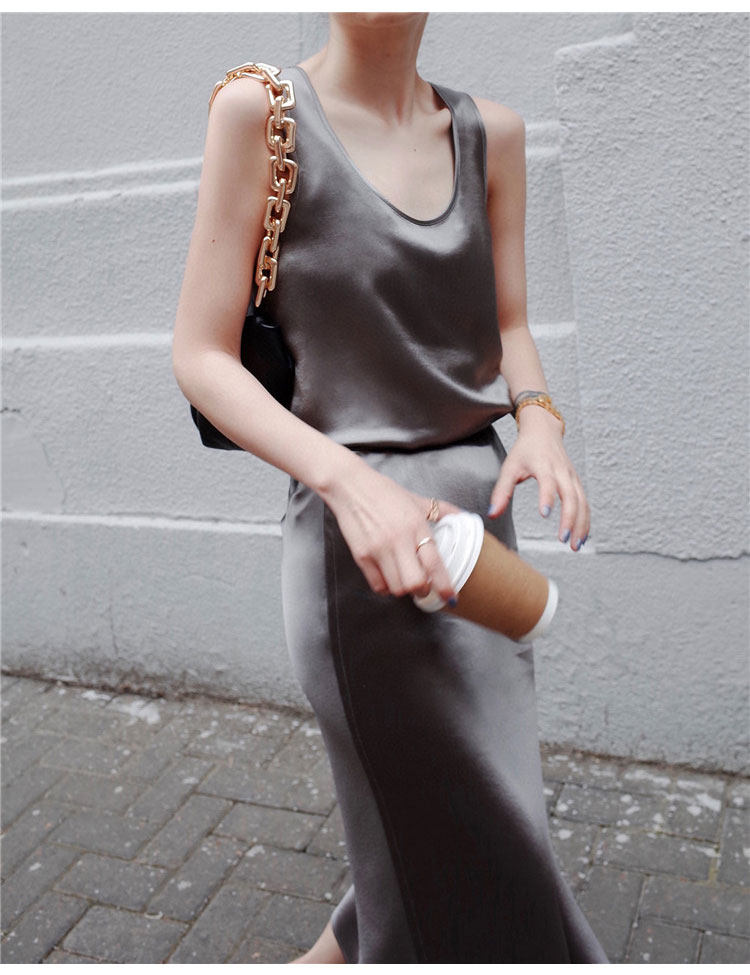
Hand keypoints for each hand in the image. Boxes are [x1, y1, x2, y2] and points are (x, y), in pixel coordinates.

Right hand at [321, 458, 460, 600]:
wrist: (350, 486)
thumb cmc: (384, 492)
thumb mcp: (416, 500)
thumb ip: (442, 510)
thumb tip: (463, 516)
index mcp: (416, 526)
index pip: (435, 563)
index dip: (445, 585)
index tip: (450, 597)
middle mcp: (399, 540)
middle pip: (415, 583)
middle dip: (423, 590)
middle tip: (423, 586)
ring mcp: (379, 549)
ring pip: (397, 588)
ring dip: (404, 589)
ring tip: (404, 579)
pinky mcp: (362, 556)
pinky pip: (378, 585)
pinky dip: (386, 587)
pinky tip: (388, 577)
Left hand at [487, 406, 589, 550]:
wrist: (544, 431)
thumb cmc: (524, 451)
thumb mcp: (509, 467)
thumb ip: (501, 491)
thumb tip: (492, 514)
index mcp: (544, 465)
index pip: (548, 481)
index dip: (547, 496)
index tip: (544, 514)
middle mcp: (562, 471)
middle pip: (571, 496)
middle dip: (569, 519)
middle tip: (563, 539)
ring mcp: (572, 477)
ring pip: (582, 502)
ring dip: (581, 525)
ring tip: (575, 546)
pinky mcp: (576, 483)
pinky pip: (585, 503)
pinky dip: (585, 520)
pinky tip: (581, 537)